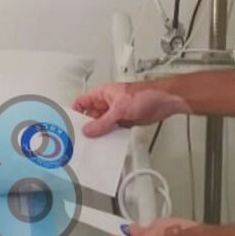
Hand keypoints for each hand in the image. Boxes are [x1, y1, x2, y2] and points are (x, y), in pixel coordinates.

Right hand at [72, 81, 190, 136]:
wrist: (164, 101)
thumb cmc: (146, 93)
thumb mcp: (119, 109)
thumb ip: (103, 122)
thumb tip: (89, 130)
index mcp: (102, 93)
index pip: (81, 102)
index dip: (74, 113)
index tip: (70, 124)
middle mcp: (107, 103)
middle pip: (91, 116)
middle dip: (87, 126)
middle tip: (82, 137)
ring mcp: (116, 112)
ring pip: (102, 124)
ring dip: (100, 132)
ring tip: (95, 142)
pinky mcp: (125, 121)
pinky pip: (113, 130)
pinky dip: (111, 136)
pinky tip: (109, 142)